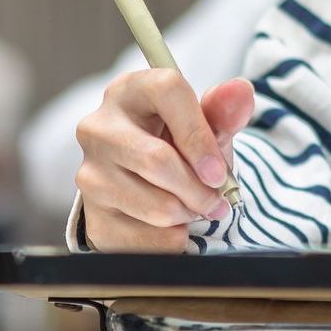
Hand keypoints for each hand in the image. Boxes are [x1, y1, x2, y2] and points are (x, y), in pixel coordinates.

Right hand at [75, 69, 253, 251]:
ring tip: (195, 206)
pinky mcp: (92, 216)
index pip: (166, 92)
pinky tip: (175, 224)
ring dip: (189, 213)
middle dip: (200, 189)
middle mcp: (99, 127)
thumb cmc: (184, 143)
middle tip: (218, 199)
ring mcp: (89, 172)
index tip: (219, 170)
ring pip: (155, 206)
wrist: (156, 184)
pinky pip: (144, 240)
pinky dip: (173, 239)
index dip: (199, 134)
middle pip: (156, 160)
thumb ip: (226, 110)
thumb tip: (241, 90)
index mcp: (132, 90)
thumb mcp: (209, 125)